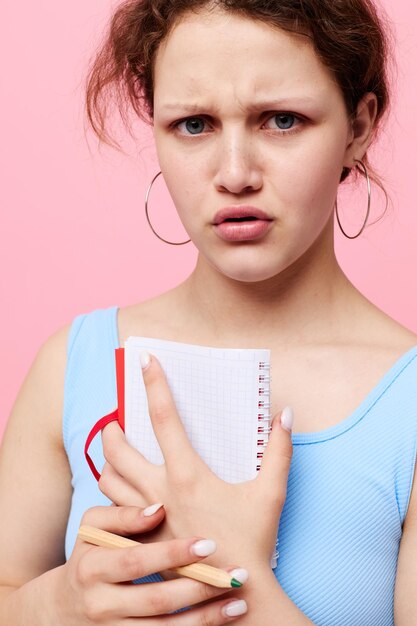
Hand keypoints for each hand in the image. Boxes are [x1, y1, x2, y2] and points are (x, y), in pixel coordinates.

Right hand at [53, 504, 247, 623]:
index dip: (172, 554)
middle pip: (156, 600)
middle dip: (199, 588)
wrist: (65, 606)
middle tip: (235, 574)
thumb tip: (159, 508)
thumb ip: (123, 515)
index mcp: (93, 568)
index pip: (137, 561)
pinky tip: (221, 621)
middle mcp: (101, 604)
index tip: (208, 544)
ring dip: (205, 618)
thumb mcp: (93, 528)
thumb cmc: (90, 554)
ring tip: (238, 603)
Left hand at [100, 353, 292, 570]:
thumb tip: (285, 414)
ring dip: (106, 462)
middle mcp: (158, 492)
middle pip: (117, 450)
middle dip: (110, 429)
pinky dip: (110, 495)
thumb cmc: (253, 542)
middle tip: (113, 421)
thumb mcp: (271, 491)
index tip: (145, 359)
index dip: (155, 383)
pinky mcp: (142, 539)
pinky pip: (111, 511)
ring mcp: (146, 518)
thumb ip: (279, 449)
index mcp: (187, 474)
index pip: (164, 417)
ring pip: (107, 481)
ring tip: (113, 453)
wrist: (235, 594)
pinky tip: (120, 492)